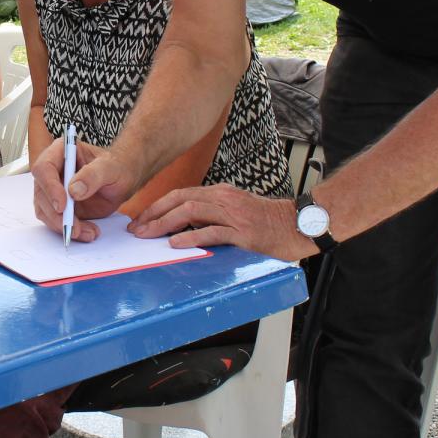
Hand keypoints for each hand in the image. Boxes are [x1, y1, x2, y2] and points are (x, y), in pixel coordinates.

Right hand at [31, 137, 138, 241]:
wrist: (122, 181)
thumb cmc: (117, 168)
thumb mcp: (110, 168)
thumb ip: (93, 175)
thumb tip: (73, 190)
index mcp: (61, 152)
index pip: (44, 168)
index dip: (49, 188)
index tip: (62, 206)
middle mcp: (53, 170)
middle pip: (41, 193)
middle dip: (56, 214)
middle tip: (74, 228)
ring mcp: (53, 189)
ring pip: (45, 210)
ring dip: (62, 225)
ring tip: (88, 232)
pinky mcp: (58, 206)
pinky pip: (55, 221)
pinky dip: (69, 230)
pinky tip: (87, 232)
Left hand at [127, 183, 312, 262]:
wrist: (300, 224)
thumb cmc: (268, 222)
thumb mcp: (236, 211)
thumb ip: (213, 215)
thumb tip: (184, 227)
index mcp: (220, 193)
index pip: (181, 195)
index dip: (157, 206)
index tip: (141, 220)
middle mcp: (224, 199)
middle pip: (180, 200)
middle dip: (154, 214)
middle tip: (137, 229)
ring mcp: (233, 214)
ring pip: (191, 212)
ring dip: (165, 224)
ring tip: (148, 235)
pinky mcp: (244, 232)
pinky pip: (212, 232)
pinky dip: (191, 237)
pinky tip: (175, 244)